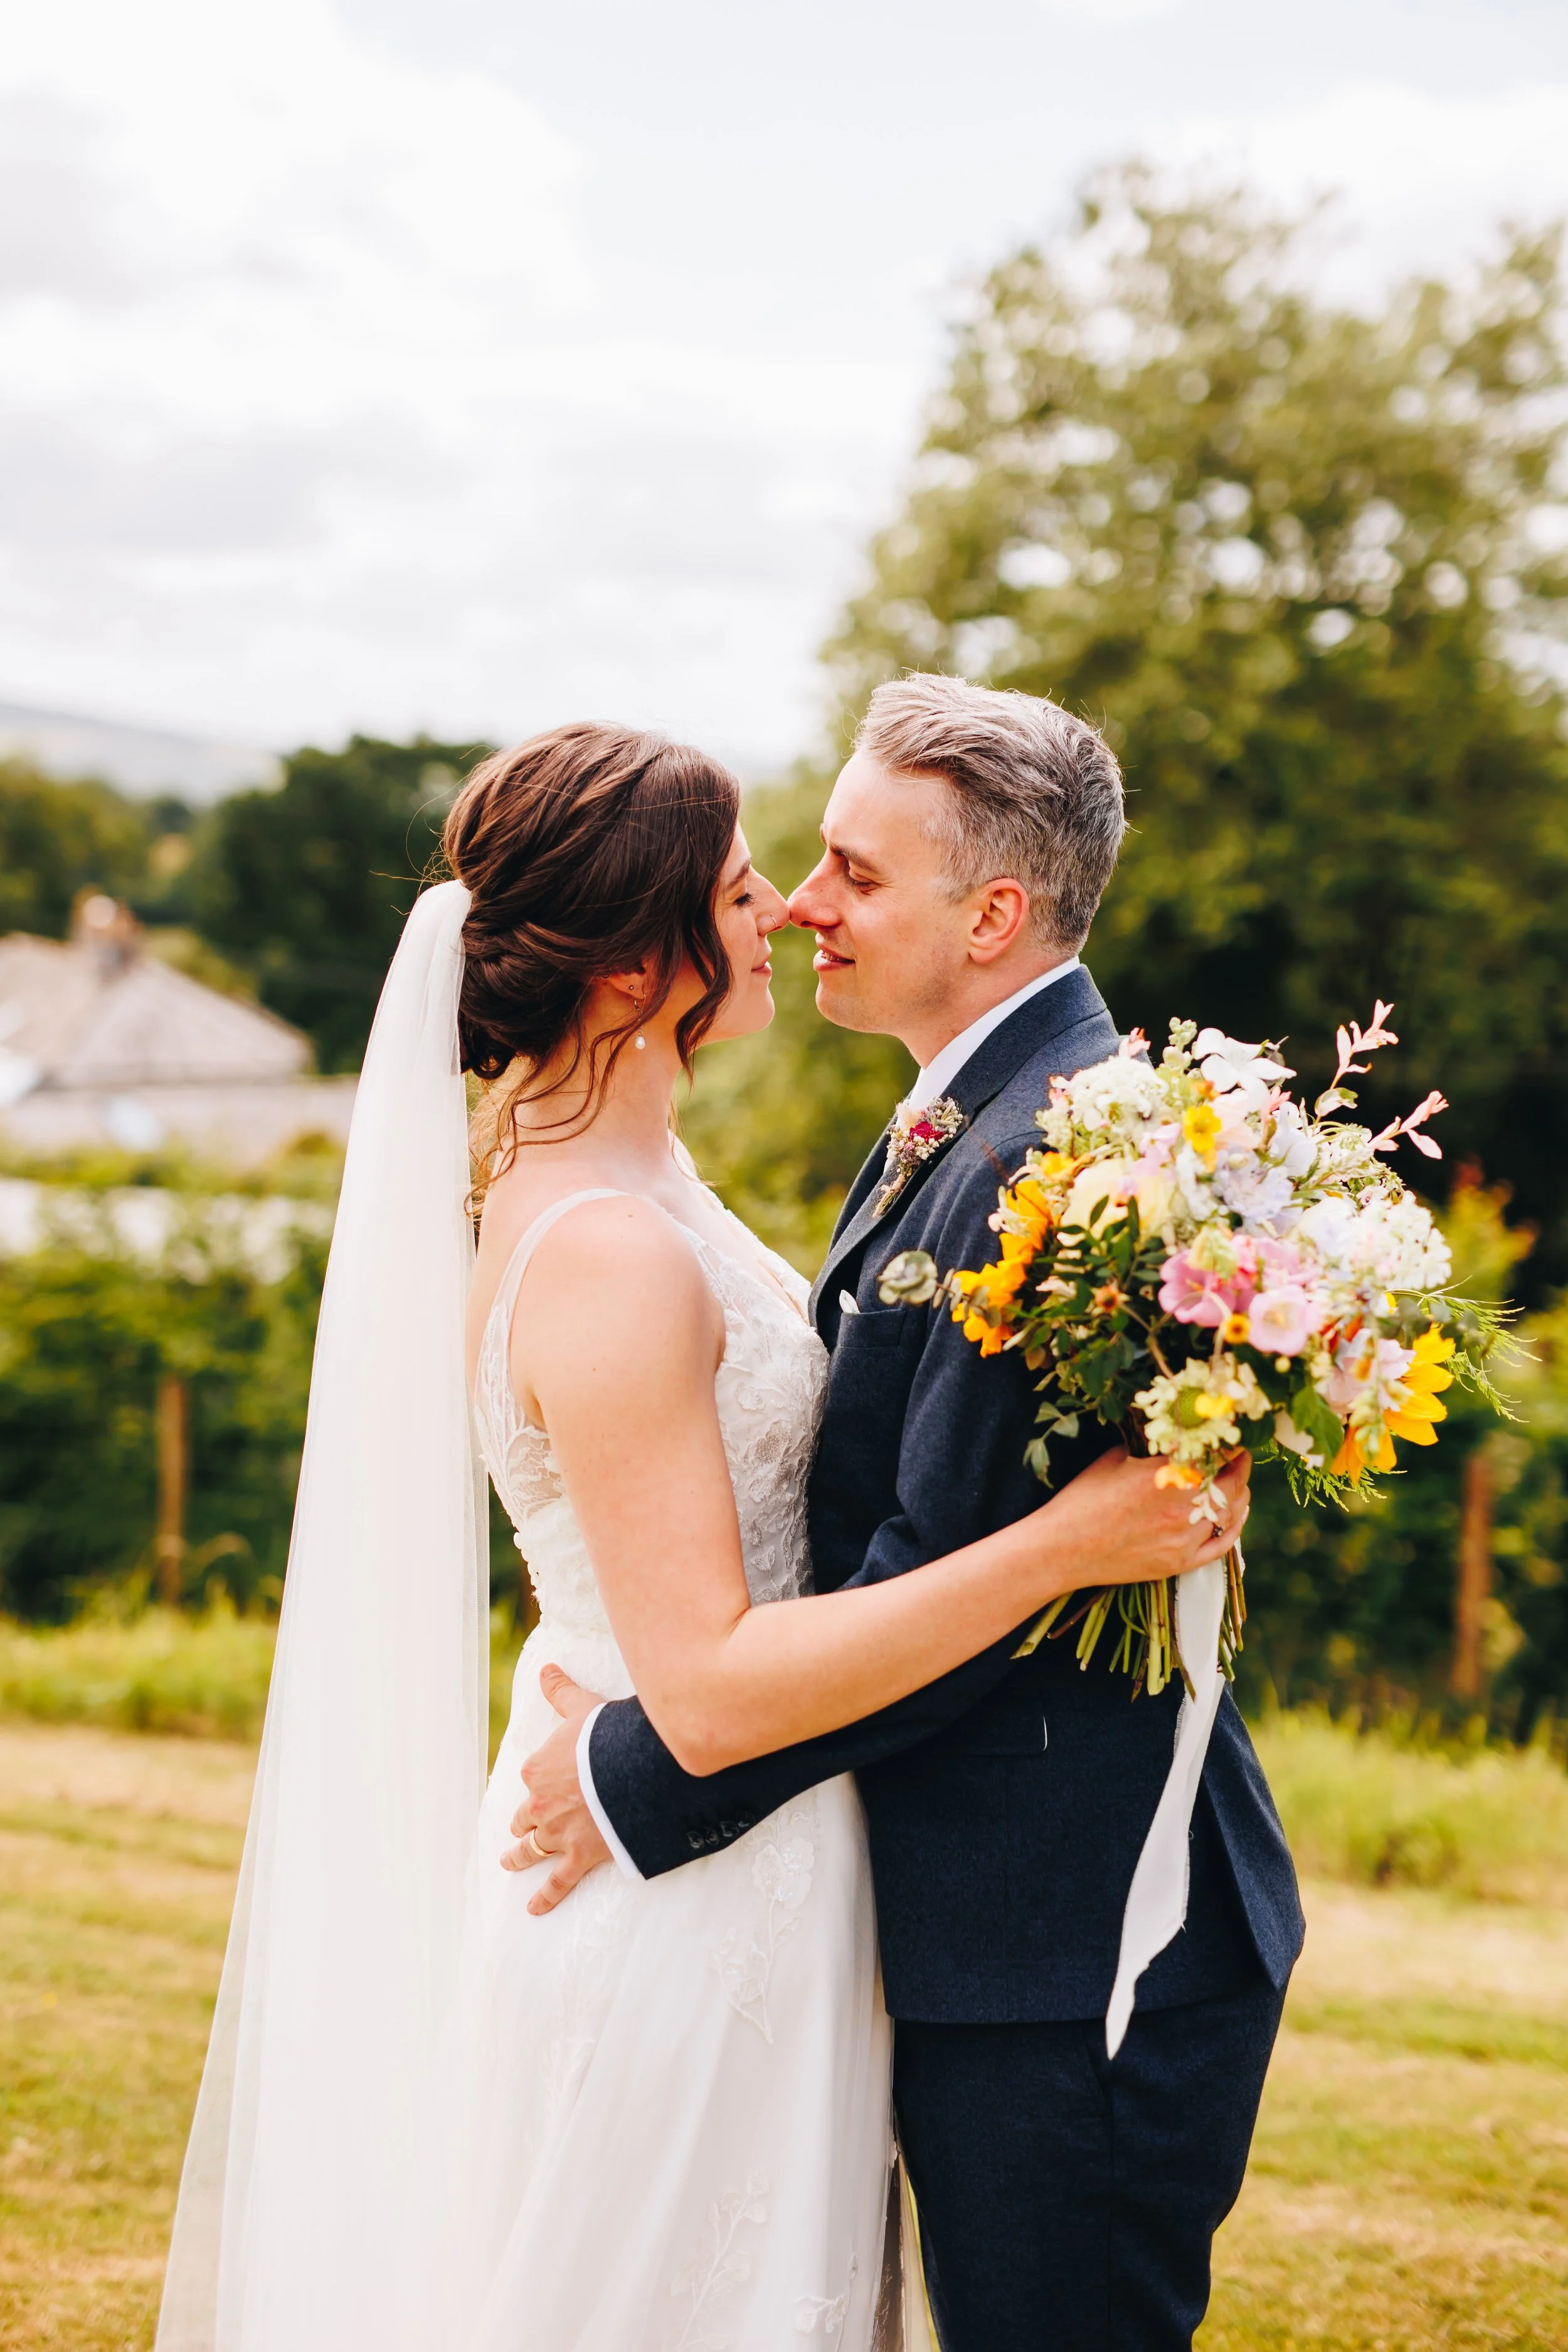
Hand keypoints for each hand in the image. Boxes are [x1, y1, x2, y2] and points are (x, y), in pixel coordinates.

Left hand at [505, 1664, 612, 1915]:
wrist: (633, 1773)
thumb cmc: (608, 1737)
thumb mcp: (583, 1708)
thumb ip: (561, 1691)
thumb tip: (546, 1668)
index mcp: (538, 1770)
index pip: (532, 1777)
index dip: (539, 1780)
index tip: (548, 1782)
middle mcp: (541, 1806)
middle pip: (525, 1817)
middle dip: (522, 1822)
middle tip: (520, 1829)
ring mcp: (559, 1834)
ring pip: (531, 1850)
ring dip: (519, 1857)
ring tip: (510, 1862)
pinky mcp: (580, 1857)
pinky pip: (557, 1883)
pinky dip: (544, 1899)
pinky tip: (533, 1910)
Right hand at [1034, 1447, 1250, 1592]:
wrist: (1061, 1549)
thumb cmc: (1082, 1499)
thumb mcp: (1114, 1459)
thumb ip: (1148, 1450)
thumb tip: (1167, 1440)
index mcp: (1167, 1476)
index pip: (1217, 1455)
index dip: (1229, 1443)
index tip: (1230, 1435)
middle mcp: (1182, 1509)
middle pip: (1231, 1484)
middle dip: (1239, 1466)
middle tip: (1237, 1455)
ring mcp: (1183, 1539)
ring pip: (1231, 1514)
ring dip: (1239, 1494)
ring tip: (1237, 1481)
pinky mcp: (1179, 1563)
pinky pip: (1222, 1546)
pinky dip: (1235, 1527)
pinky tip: (1237, 1515)